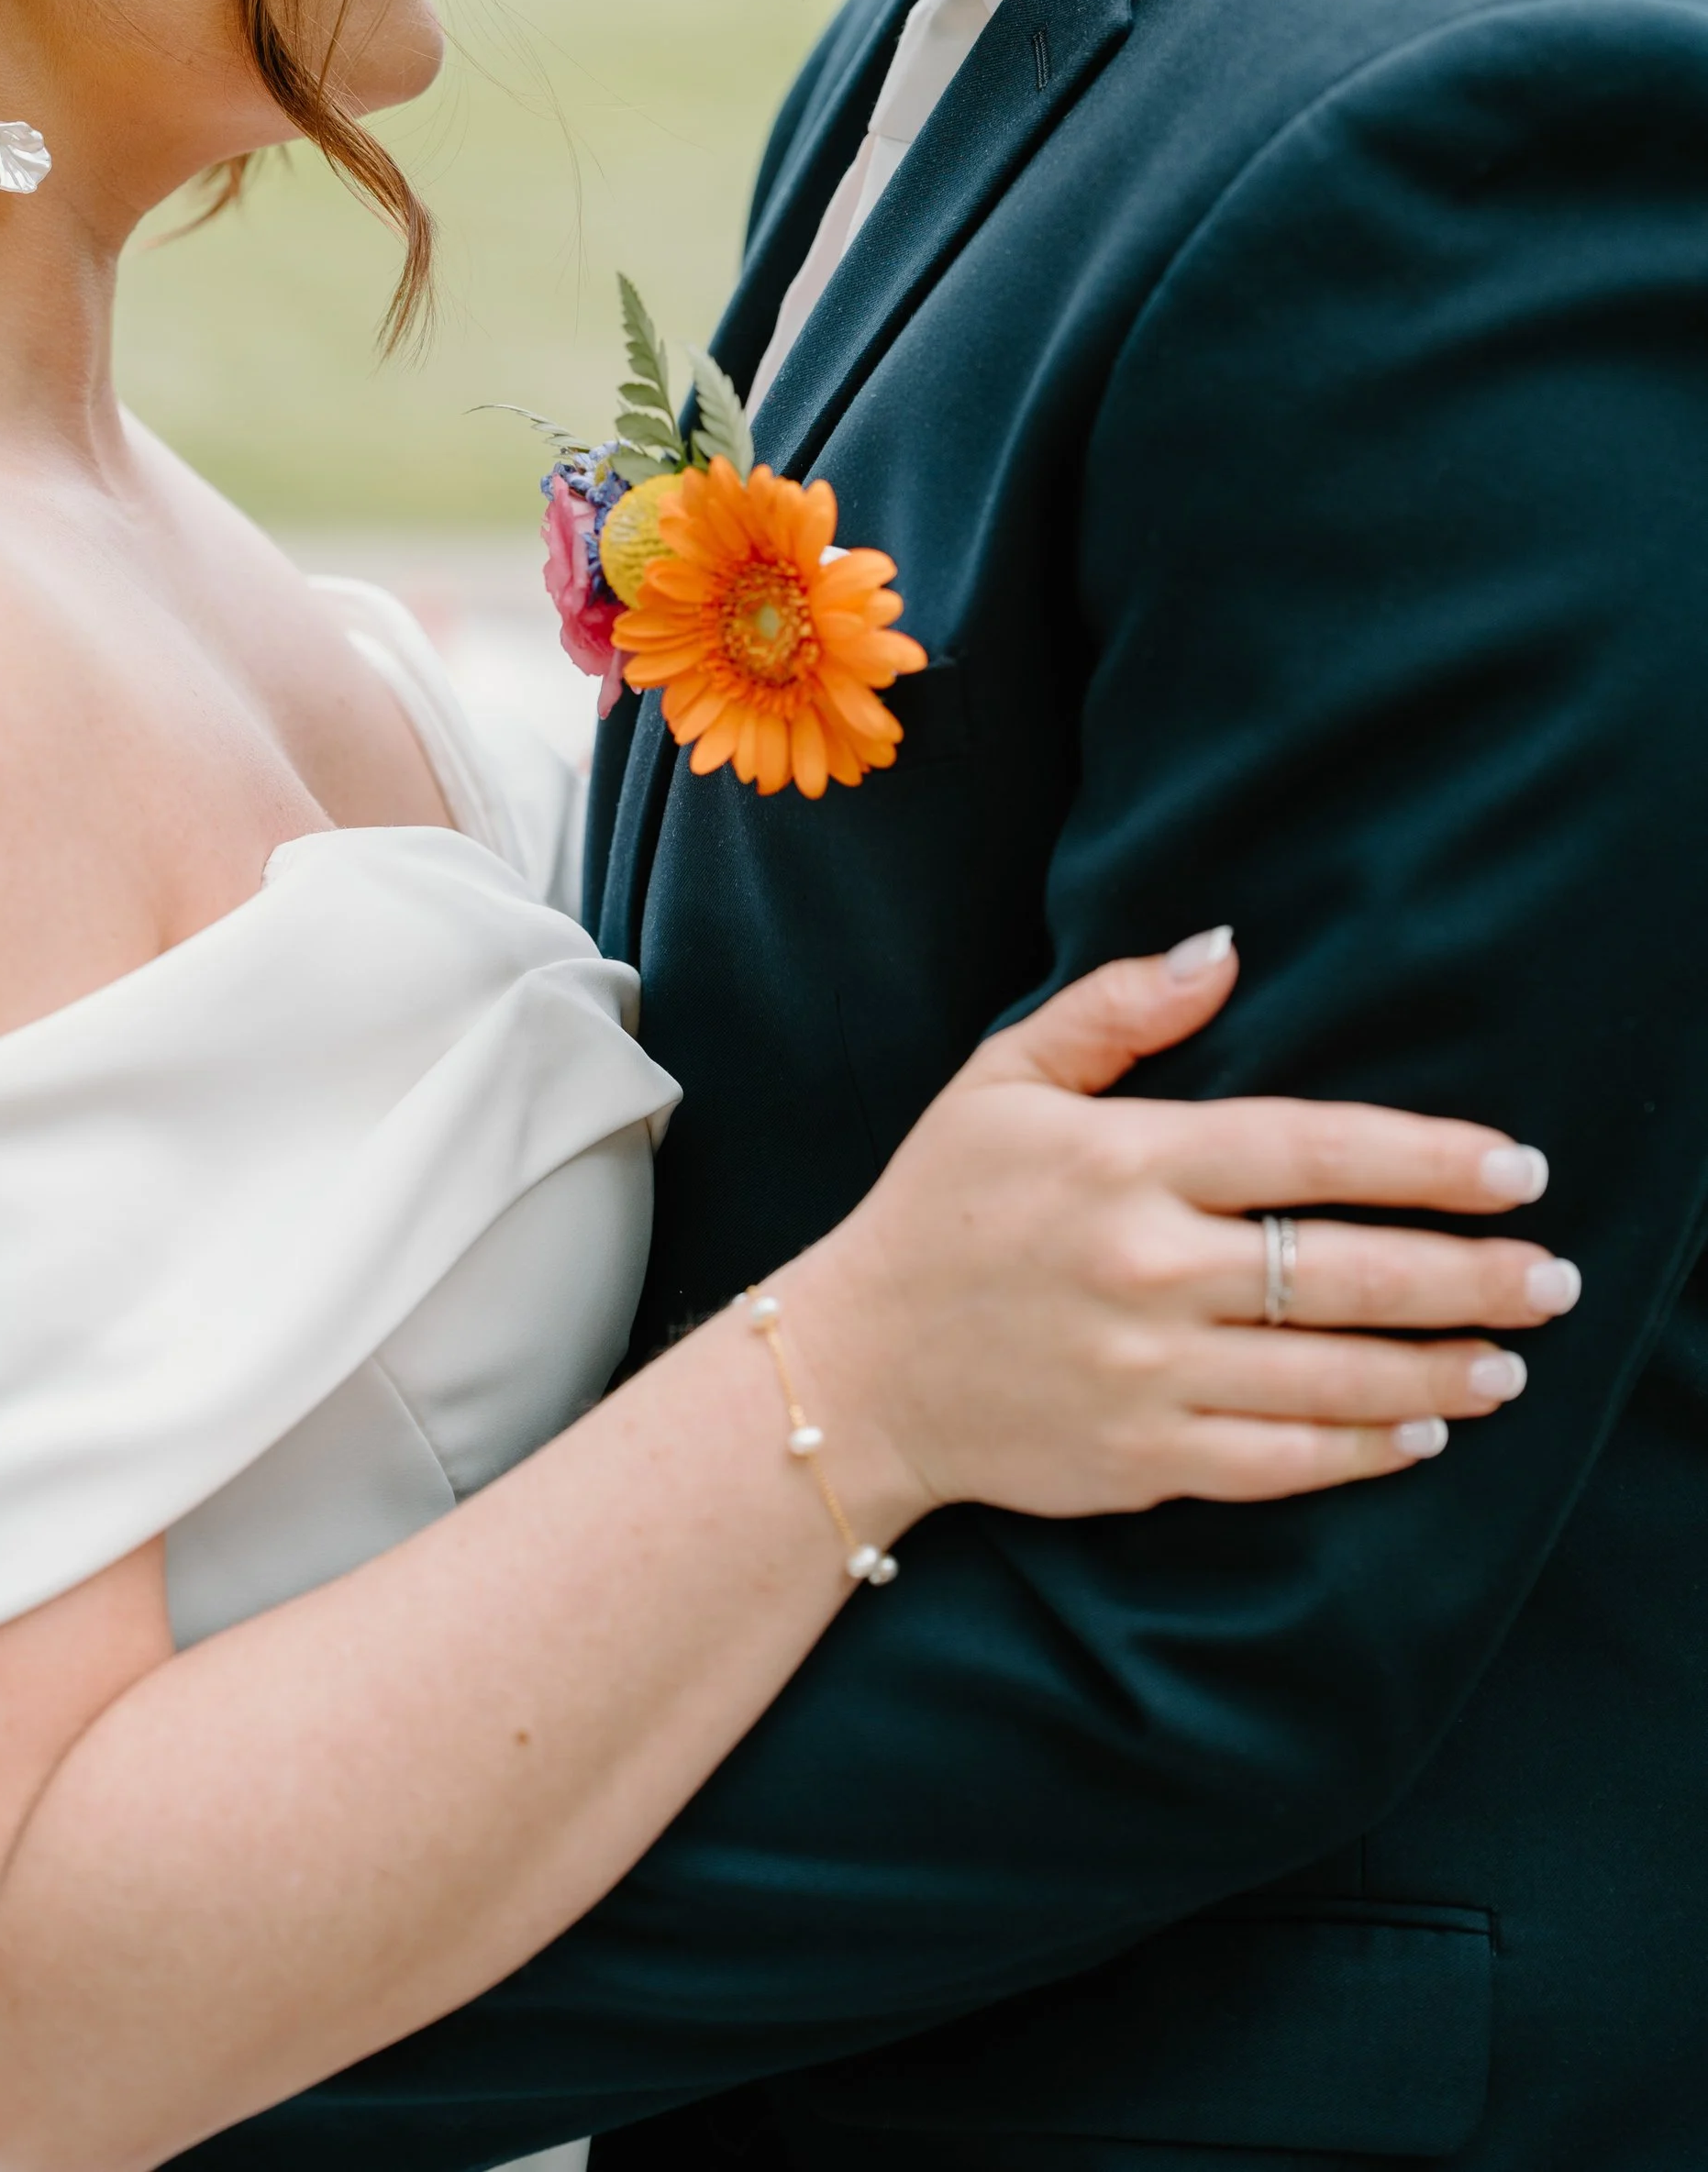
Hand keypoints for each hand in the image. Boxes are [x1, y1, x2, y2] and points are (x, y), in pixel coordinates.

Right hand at [798, 933, 1580, 1519]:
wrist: (854, 1367)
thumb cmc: (937, 1207)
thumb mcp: (1001, 1081)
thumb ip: (1115, 1010)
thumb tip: (1223, 948)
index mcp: (1125, 1161)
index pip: (1312, 1150)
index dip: (1428, 1158)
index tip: (1516, 1166)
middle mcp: (1148, 1268)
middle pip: (1351, 1271)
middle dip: (1474, 1274)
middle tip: (1553, 1276)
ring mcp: (1149, 1372)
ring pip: (1336, 1375)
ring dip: (1444, 1366)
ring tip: (1512, 1357)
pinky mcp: (1143, 1459)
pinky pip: (1286, 1459)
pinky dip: (1367, 1446)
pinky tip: (1424, 1425)